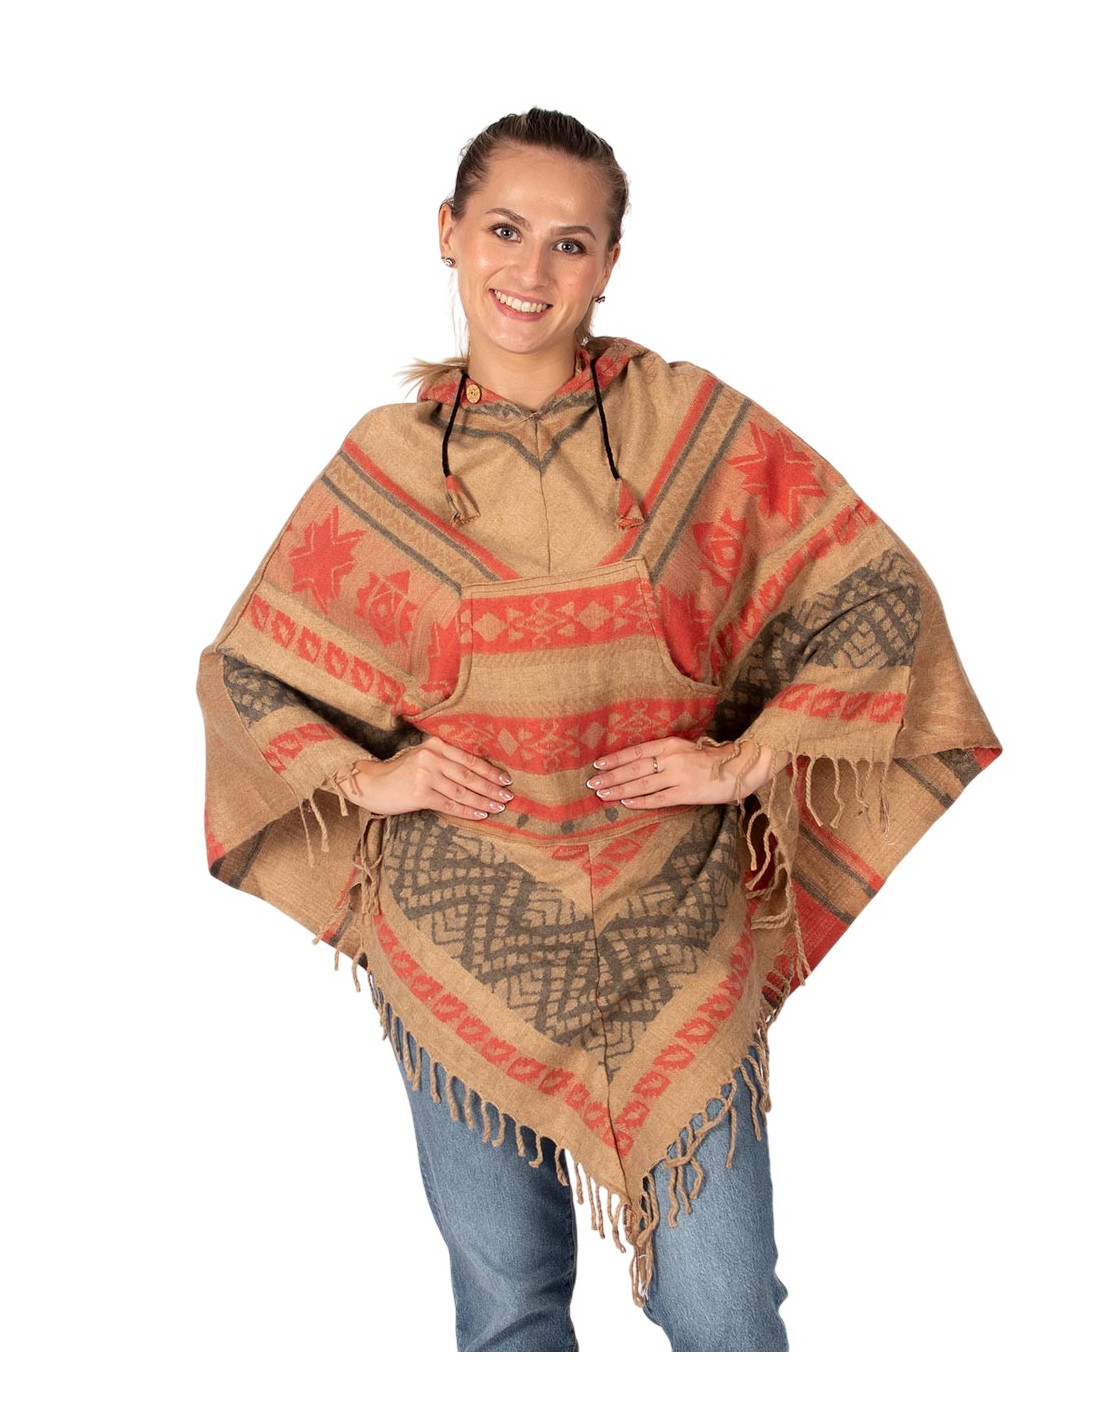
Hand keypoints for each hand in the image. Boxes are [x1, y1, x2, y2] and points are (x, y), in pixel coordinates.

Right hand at [334, 735, 514, 820]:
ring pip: (462, 791)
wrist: (372, 784)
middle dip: (491, 788)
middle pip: (469, 775)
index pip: (469, 759)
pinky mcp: (420, 793)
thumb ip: (445, 760)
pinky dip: (467, 811)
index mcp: (435, 745)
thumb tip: (478, 776)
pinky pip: (449, 804)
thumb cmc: (400, 773)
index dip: (490, 771)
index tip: (505, 779)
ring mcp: (425, 775)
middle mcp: (431, 757)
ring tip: (498, 807)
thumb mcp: (422, 757)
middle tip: (508, 796)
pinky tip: (480, 814)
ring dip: (483, 801)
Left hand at [584, 736, 791, 810]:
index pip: (636, 751)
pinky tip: (626, 802)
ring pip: (642, 784)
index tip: (597, 764)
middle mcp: (672, 758)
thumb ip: (664, 754)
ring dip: (620, 789)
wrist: (739, 767)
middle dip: (611, 776)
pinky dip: (641, 801)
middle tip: (592, 783)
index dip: (615, 758)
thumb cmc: (710, 759)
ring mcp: (679, 776)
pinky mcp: (687, 793)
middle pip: (634, 768)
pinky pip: (659, 799)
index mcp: (671, 744)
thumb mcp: (685, 748)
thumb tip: (637, 763)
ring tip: (602, 794)